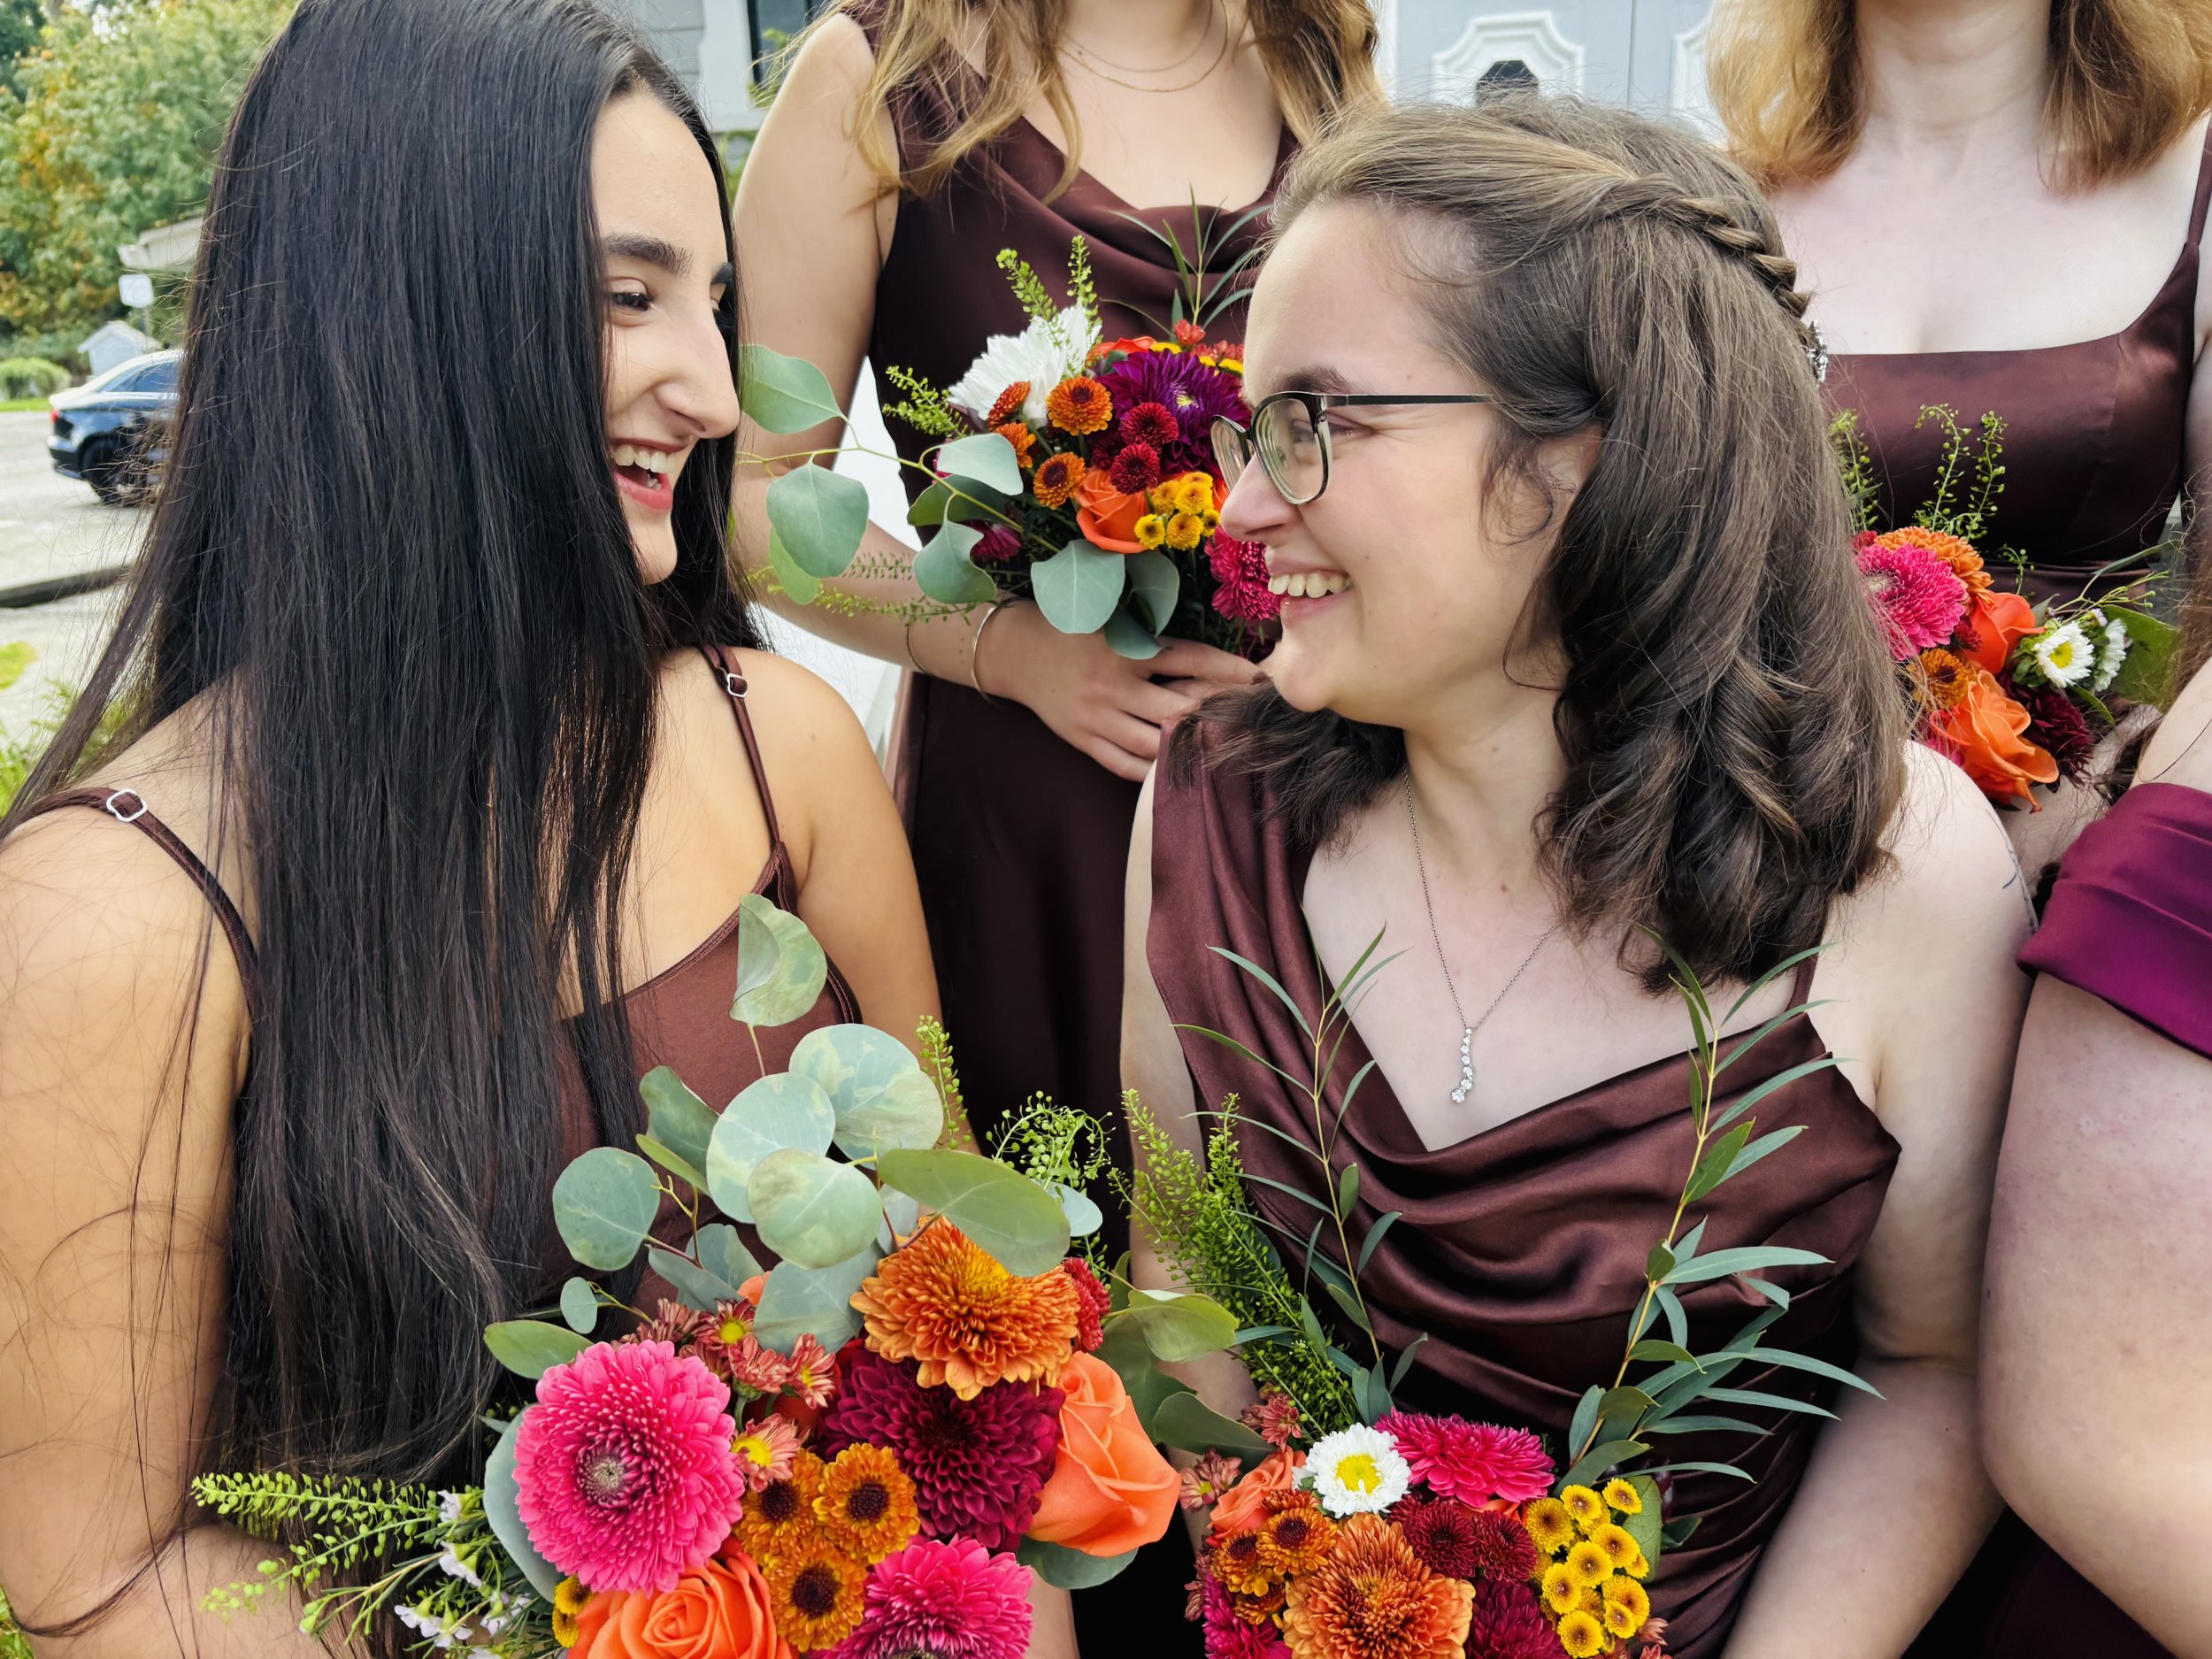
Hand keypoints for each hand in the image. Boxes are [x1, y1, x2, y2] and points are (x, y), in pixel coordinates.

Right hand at [977, 602, 1262, 781]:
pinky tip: (1180, 769)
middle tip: (1248, 718)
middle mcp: (1111, 685)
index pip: (1190, 660)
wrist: (1017, 652)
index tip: (1260, 678)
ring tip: (1221, 745)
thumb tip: (1212, 658)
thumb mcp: (1113, 619)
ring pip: (1155, 743)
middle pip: (1179, 709)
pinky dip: (1154, 771)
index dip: (1230, 670)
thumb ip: (1155, 636)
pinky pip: (1125, 765)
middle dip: (1217, 714)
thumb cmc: (1074, 629)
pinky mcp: (1083, 741)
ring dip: (1190, 746)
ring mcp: (1096, 718)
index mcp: (1124, 648)